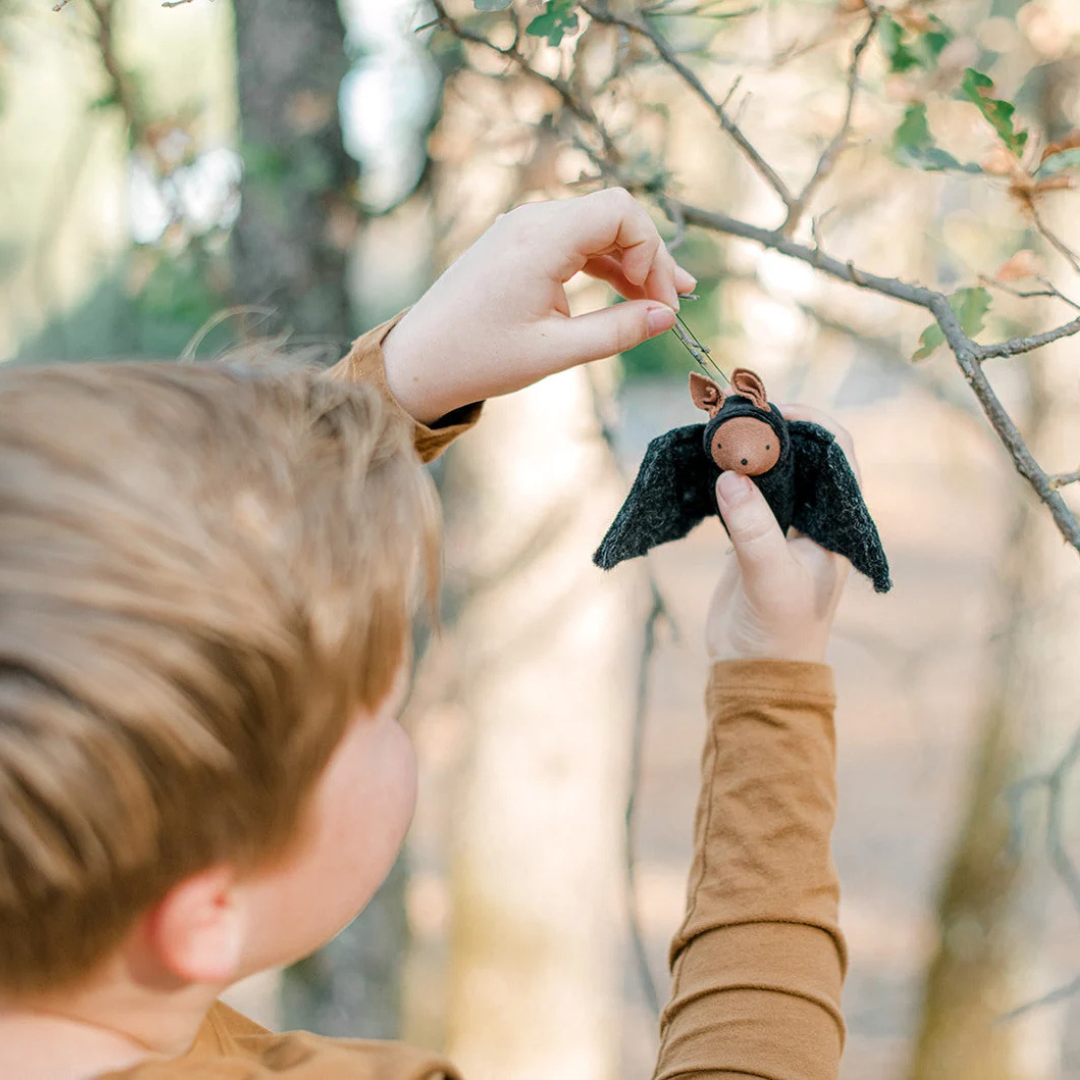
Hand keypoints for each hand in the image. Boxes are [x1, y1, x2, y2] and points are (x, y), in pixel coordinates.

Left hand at [381, 189, 694, 423]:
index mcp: (540, 239)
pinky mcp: (517, 244)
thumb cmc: (479, 359)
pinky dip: (602, 264)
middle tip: (672, 305)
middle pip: (613, 216)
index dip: (652, 253)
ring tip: (661, 300)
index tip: (659, 302)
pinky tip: (625, 292)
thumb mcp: (555, 352)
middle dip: (649, 258)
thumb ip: (616, 331)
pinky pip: (573, 241)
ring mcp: (522, 229)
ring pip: (596, 228)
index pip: (621, 213)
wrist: (419, 361)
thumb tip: (666, 317)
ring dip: (629, 261)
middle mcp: (531, 221)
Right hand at [705, 405, 856, 664]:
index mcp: (834, 522)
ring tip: (717, 434)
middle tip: (734, 416)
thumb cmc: (780, 631)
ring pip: (769, 469)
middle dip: (770, 429)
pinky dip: (726, 474)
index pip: (837, 452)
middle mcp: (813, 516)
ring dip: (745, 449)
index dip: (811, 422)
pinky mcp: (751, 535)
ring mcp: (782, 524)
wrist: (755, 670)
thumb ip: (755, 528)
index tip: (772, 411)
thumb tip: (730, 476)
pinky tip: (706, 465)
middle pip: (800, 452)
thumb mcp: (771, 578)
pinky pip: (743, 491)